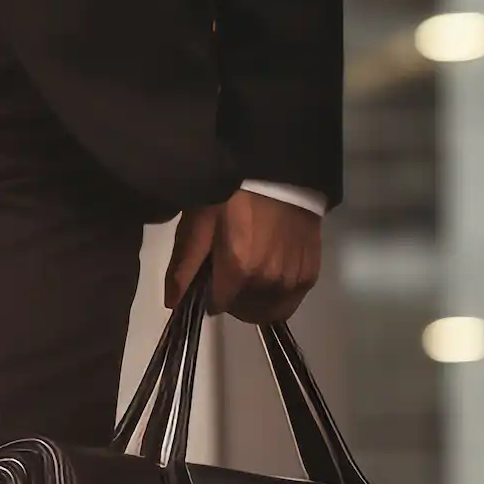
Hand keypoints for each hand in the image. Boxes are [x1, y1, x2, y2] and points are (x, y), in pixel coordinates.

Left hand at [167, 190, 321, 325]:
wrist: (281, 172)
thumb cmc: (234, 194)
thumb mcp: (199, 222)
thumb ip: (185, 266)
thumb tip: (172, 303)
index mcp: (239, 269)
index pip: (216, 306)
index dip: (207, 294)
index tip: (207, 277)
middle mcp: (268, 281)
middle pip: (241, 311)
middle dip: (230, 298)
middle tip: (228, 272)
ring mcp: (293, 279)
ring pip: (266, 310)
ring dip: (253, 299)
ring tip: (250, 271)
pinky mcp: (310, 273)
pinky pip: (290, 301)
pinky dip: (276, 295)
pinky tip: (270, 272)